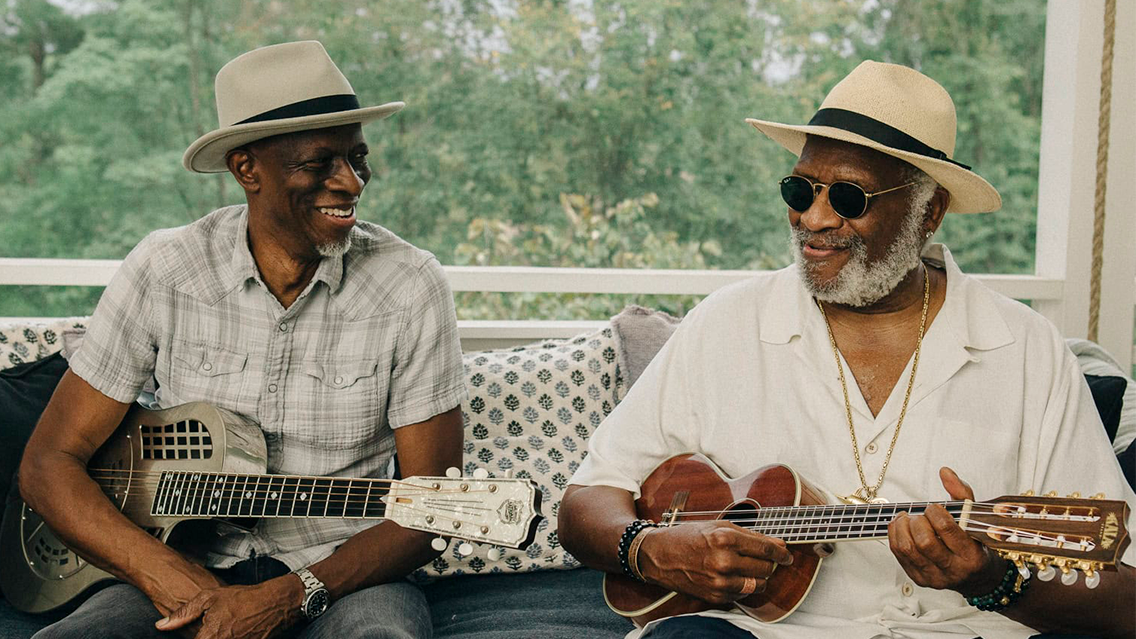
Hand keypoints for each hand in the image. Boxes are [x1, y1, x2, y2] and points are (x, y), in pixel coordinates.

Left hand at [155, 576, 303, 638]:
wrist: (274, 604)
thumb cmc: (242, 598)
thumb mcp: (208, 598)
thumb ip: (183, 613)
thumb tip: (160, 626)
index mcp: (209, 636)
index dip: (187, 636)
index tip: (192, 632)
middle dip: (201, 635)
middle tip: (210, 627)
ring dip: (213, 637)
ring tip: (221, 626)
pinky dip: (227, 637)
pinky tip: (229, 630)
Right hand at [637, 520, 792, 604]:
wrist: (660, 555)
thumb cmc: (688, 536)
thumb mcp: (718, 525)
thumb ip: (748, 535)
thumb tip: (776, 544)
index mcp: (725, 538)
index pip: (765, 547)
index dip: (781, 552)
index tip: (787, 554)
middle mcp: (724, 561)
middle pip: (765, 567)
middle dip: (770, 564)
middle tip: (767, 559)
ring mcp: (720, 581)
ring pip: (758, 584)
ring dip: (759, 577)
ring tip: (751, 568)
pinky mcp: (716, 596)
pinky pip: (743, 594)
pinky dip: (744, 586)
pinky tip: (735, 576)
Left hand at [888, 467, 1005, 595]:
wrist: (976, 578)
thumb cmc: (975, 545)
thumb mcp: (976, 519)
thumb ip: (962, 493)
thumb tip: (945, 472)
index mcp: (971, 555)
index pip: (946, 529)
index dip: (935, 512)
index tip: (934, 508)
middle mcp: (952, 569)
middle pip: (924, 542)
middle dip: (917, 522)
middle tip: (920, 515)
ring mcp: (934, 577)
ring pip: (907, 549)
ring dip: (902, 528)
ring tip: (907, 519)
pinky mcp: (919, 578)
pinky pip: (898, 555)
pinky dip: (895, 536)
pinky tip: (902, 528)